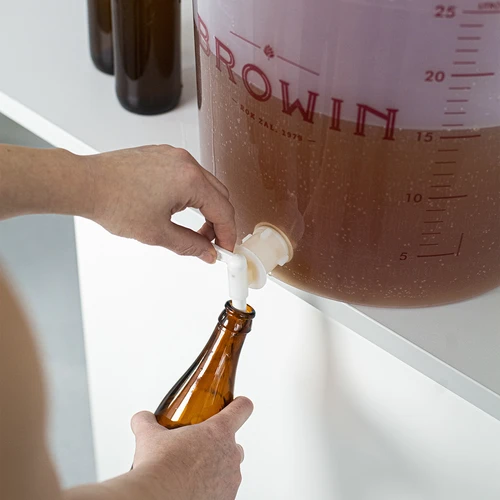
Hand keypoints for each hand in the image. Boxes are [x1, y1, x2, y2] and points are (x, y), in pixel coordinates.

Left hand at [86, 146, 235, 262]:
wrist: (86, 183)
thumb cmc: (113, 201)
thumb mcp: (157, 233)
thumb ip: (190, 245)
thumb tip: (206, 252)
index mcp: (190, 180)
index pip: (224, 210)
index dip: (228, 235)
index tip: (225, 249)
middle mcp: (185, 163)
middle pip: (219, 196)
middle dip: (219, 222)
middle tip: (210, 243)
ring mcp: (174, 156)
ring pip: (205, 185)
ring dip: (205, 208)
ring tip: (193, 230)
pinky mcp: (162, 155)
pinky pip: (189, 175)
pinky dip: (191, 195)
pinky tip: (179, 210)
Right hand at [130, 397, 253, 499]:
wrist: (159, 498)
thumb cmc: (159, 466)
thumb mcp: (149, 436)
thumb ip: (147, 421)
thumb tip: (142, 418)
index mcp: (218, 431)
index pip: (242, 408)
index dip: (240, 404)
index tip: (238, 404)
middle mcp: (230, 453)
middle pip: (234, 442)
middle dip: (218, 445)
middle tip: (197, 450)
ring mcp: (231, 478)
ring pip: (229, 468)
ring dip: (216, 468)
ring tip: (191, 473)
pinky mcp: (227, 498)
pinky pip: (224, 490)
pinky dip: (212, 489)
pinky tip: (193, 490)